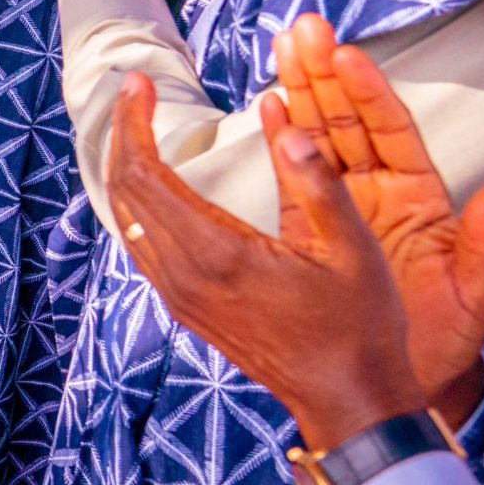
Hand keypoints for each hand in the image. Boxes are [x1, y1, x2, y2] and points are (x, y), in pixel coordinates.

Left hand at [101, 73, 427, 450]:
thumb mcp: (352, 248)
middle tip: (135, 91)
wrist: (348, 403)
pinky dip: (138, 202)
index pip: (146, 173)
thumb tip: (286, 122)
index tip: (139, 82)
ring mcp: (180, 297)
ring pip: (125, 219)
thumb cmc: (360, 327)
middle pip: (125, 191)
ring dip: (126, 168)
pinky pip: (140, 244)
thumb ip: (318, 183)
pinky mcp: (186, 309)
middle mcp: (185, 277)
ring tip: (140, 124)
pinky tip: (157, 180)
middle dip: (123, 134)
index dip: (135, 120)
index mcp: (218, 254)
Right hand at [266, 15, 483, 424]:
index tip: (346, 53)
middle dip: (325, 72)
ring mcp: (346, 206)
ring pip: (319, 136)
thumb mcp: (476, 296)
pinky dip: (282, 137)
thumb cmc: (449, 341)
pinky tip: (269, 104)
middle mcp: (382, 192)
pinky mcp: (314, 228)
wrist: (404, 385)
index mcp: (422, 199)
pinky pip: (295, 174)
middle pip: (349, 119)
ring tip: (282, 45)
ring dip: (301, 89)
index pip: (393, 131)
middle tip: (302, 28)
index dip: (369, 92)